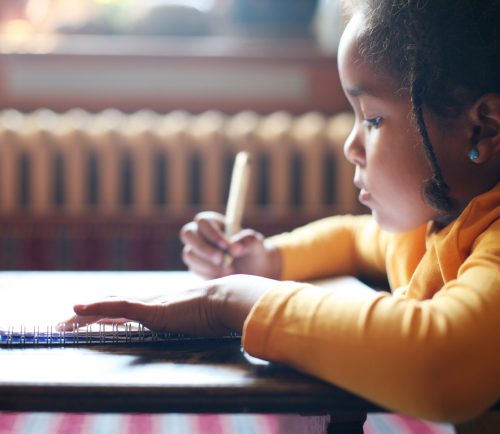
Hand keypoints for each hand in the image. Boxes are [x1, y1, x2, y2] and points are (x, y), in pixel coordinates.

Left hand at [58, 275, 277, 335]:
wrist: (228, 299)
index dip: (106, 314)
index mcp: (160, 307)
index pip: (126, 310)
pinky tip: (78, 310)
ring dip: (84, 316)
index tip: (89, 321)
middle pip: (112, 307)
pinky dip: (96, 308)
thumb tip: (199, 328)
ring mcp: (150, 305)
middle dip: (87, 316)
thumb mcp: (202, 320)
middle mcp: (150, 303)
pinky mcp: (151, 310)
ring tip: (62, 323)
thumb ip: (194, 322)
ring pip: (108, 307)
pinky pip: (118, 307)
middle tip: (64, 323)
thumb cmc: (219, 311)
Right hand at [180, 211, 280, 279]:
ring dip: (208, 264)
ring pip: (190, 254)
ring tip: (229, 271)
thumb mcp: (256, 243)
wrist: (252, 271)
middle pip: (187, 234)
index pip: (203, 221)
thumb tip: (235, 249)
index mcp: (213, 222)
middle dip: (203, 248)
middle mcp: (199, 234)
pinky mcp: (195, 266)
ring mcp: (195, 250)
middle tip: (220, 259)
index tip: (226, 247)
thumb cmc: (252, 251)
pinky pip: (194, 269)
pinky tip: (224, 277)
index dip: (212, 233)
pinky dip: (209, 274)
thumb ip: (247, 241)